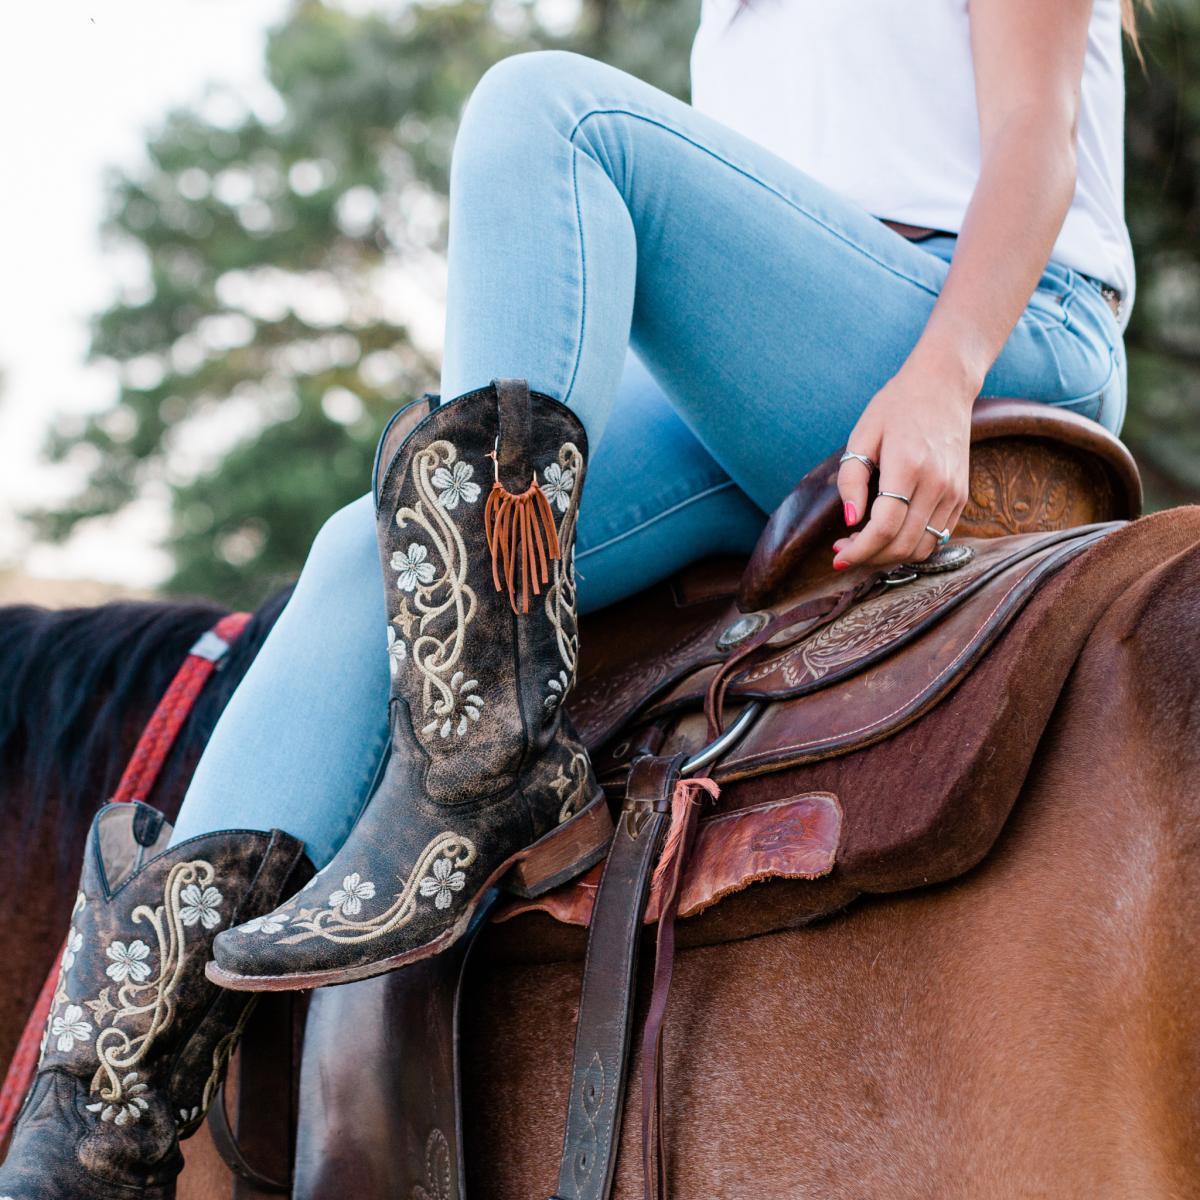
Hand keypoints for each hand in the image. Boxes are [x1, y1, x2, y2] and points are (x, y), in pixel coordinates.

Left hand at [831, 362, 973, 569]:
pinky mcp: (961, 496)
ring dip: (890, 556)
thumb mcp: (862, 435)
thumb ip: (852, 479)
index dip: (859, 550)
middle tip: (844, 550)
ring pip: (922, 547)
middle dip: (869, 557)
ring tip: (865, 545)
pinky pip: (937, 537)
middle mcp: (937, 483)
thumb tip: (850, 521)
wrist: (943, 386)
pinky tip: (890, 534)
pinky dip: (911, 545)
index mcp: (908, 466)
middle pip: (903, 544)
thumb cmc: (896, 407)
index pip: (884, 527)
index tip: (838, 557)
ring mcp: (954, 492)